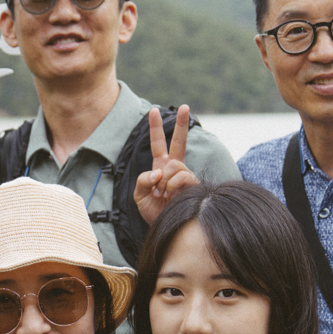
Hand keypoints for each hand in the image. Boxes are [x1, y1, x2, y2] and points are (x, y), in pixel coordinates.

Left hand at [133, 105, 200, 224]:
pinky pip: (179, 176)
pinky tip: (170, 195)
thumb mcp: (139, 196)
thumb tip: (157, 172)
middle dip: (181, 124)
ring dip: (164, 181)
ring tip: (163, 194)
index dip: (155, 128)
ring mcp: (185, 175)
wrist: (165, 227)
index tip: (154, 110)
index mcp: (161, 167)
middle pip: (178, 142)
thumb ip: (142, 180)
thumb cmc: (153, 212)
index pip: (158, 144)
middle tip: (185, 106)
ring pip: (173, 166)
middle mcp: (175, 168)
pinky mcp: (193, 184)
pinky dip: (171, 185)